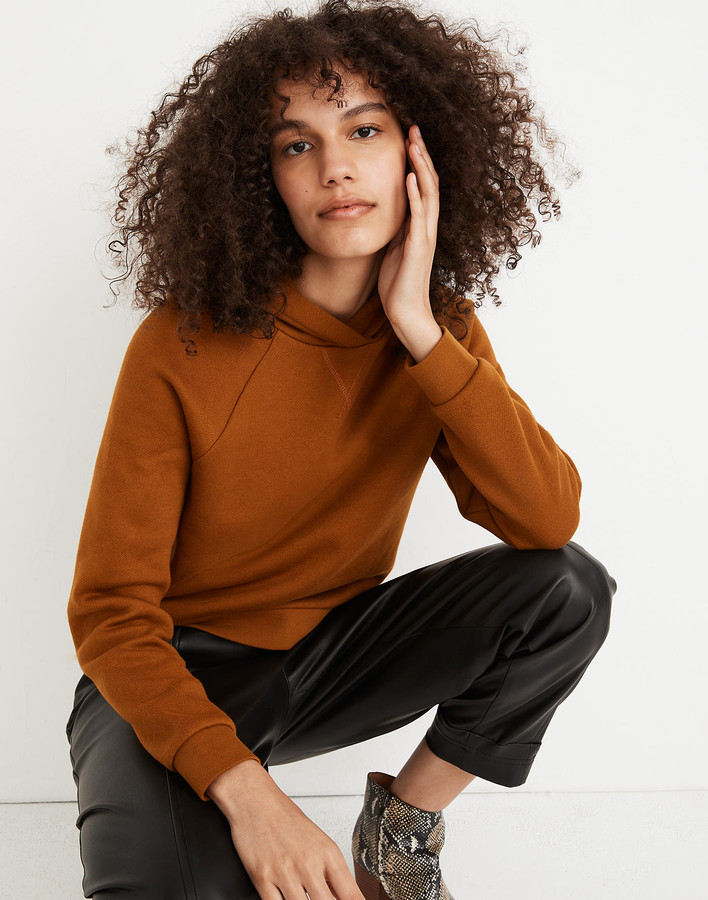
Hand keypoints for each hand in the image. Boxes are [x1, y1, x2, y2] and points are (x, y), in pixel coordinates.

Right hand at [207, 760, 364, 899]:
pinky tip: (284, 898)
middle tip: (321, 899)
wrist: (255, 800)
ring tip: (301, 895)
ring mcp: (286, 873)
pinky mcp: (262, 879)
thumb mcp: (317, 840)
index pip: (351, 894)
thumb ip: (329, 871)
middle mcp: (309, 865)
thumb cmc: (284, 817)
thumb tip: (338, 894)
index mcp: (328, 854)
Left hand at [377, 123, 439, 327]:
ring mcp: (425, 236)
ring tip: (414, 143)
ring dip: (422, 167)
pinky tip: (411, 177)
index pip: (422, 185)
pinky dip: (416, 195)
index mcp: (420, 225)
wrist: (405, 312)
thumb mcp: (392, 248)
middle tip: (414, 128)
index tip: (408, 137)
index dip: (417, 161)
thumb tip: (383, 209)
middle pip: (429, 182)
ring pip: (428, 193)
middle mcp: (427, 227)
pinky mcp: (419, 248)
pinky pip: (419, 216)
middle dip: (422, 154)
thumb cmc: (397, 284)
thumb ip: (393, 228)